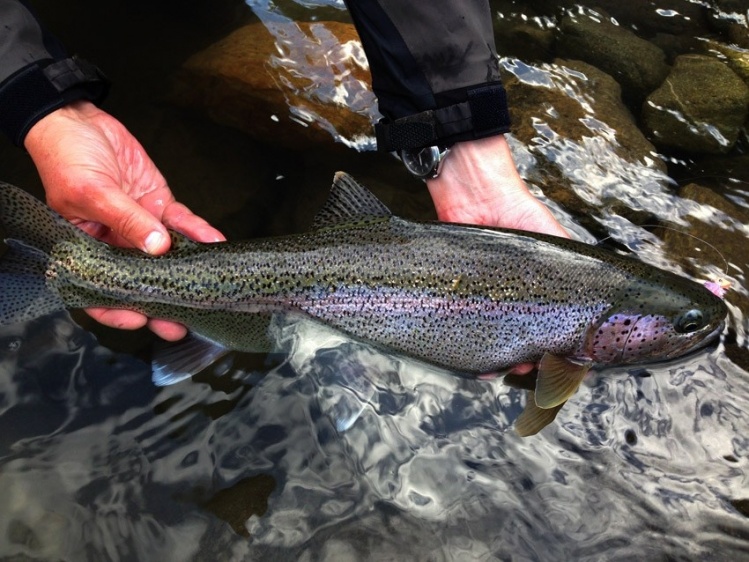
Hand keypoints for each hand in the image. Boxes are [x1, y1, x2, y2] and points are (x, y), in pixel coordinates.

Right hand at [23, 101, 224, 339]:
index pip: (98, 289)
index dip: (116, 309)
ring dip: (187, 272)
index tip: (139, 320)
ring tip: (208, 290)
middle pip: (139, 280)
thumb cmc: (66, 158)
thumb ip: (125, 220)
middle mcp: (113, 243)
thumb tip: (157, 246)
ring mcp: (139, 226)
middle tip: (181, 323)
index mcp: (84, 248)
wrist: (79, 120)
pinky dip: (199, 233)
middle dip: (161, 303)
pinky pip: (182, 224)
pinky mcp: (158, 207)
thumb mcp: (91, 192)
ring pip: (166, 257)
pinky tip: (215, 243)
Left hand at [427, 135, 566, 374]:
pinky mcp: (456, 296)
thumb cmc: (518, 212)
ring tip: (499, 369)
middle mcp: (508, 299)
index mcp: (534, 290)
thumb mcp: (554, 241)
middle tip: (525, 367)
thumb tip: (594, 306)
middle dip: (522, 361)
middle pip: (515, 341)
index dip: (550, 349)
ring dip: (495, 361)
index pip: (544, 329)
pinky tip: (474, 362)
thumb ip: (573, 268)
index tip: (553, 362)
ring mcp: (481, 300)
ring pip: (488, 342)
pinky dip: (465, 348)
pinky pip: (460, 327)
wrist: (476, 196)